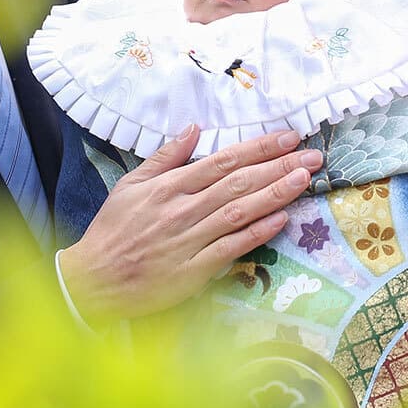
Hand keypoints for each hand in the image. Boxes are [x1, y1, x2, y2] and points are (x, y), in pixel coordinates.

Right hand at [59, 126, 321, 321]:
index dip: (259, 148)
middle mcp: (184, 209)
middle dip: (279, 166)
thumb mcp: (131, 185)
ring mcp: (190, 239)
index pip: (224, 161)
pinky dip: (257, 233)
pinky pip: (232, 247)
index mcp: (170, 186)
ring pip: (240, 211)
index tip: (289, 137)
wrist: (93, 280)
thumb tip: (194, 127)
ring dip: (275, 194)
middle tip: (313, 155)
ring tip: (304, 179)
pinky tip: (282, 220)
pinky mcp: (194, 270)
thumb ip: (165, 156)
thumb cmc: (113, 230)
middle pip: (239, 182)